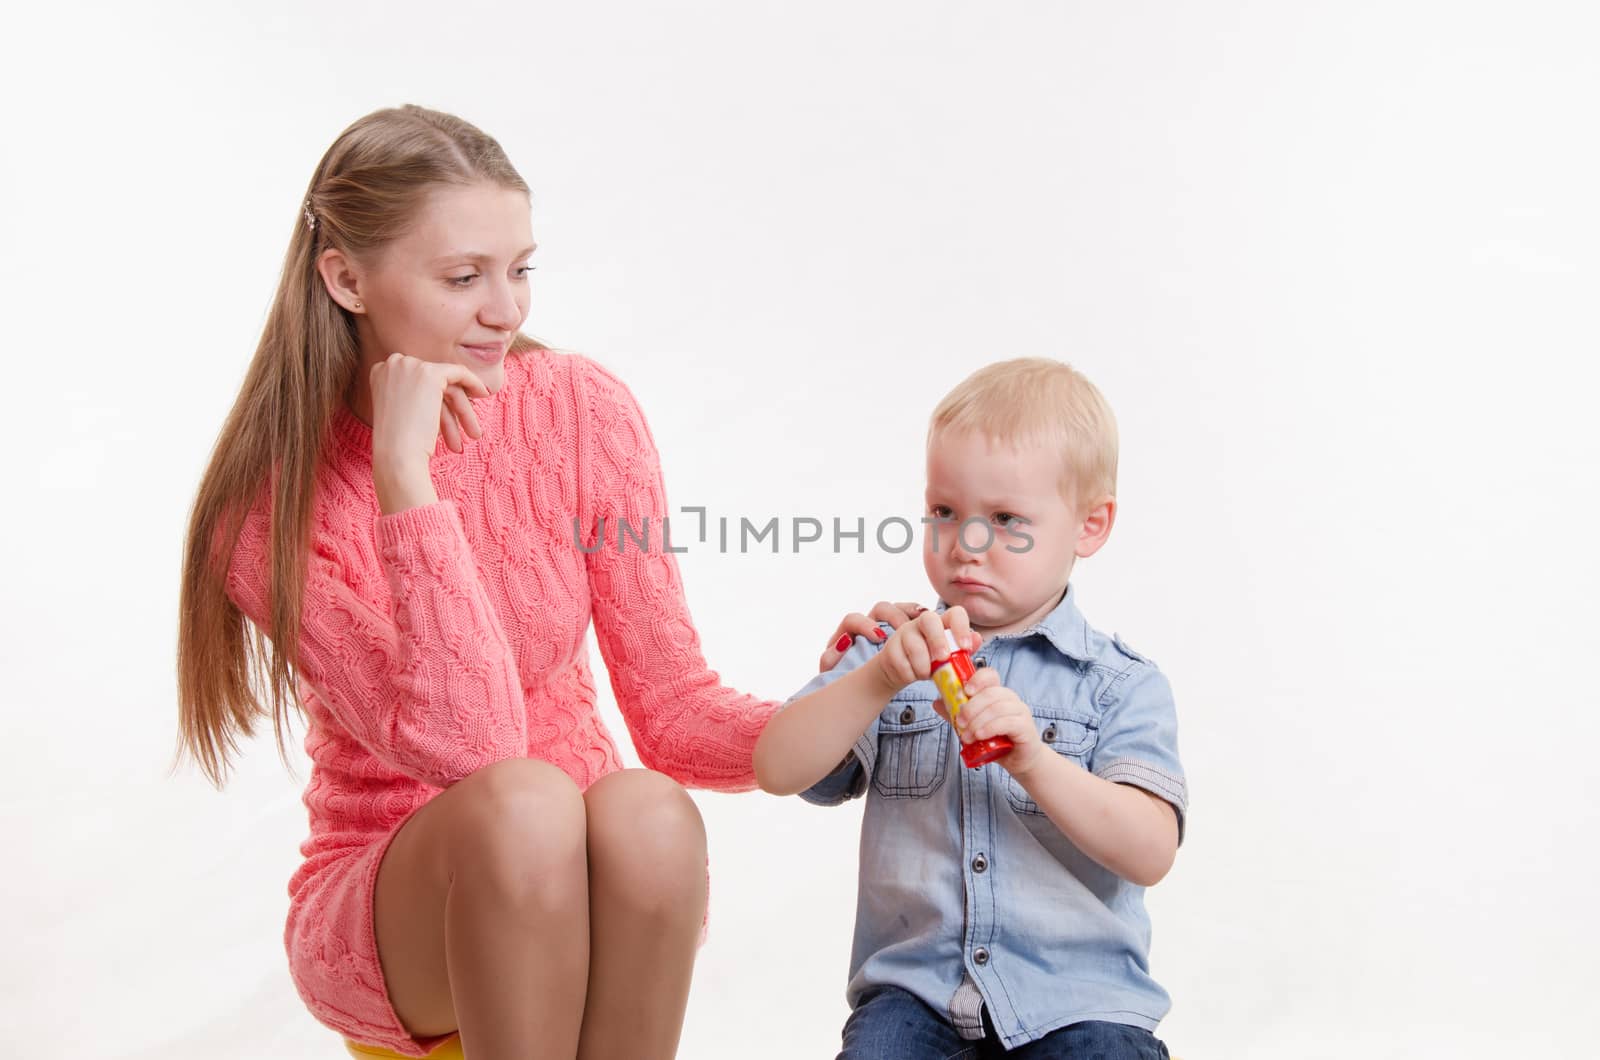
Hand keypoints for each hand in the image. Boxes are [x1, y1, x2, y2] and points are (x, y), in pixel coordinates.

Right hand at [369, 353, 489, 511]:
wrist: (396, 454)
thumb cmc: (398, 444)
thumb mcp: (402, 412)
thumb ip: (415, 395)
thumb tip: (443, 389)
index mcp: (380, 372)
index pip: (416, 382)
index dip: (436, 398)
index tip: (450, 415)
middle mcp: (392, 363)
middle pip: (432, 382)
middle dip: (451, 407)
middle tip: (468, 431)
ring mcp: (410, 366)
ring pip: (447, 383)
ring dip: (462, 409)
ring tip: (474, 435)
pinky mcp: (429, 373)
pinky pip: (459, 372)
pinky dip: (473, 383)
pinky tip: (483, 394)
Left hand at [818, 600, 926, 670]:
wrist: (861, 689)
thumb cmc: (845, 677)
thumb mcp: (833, 671)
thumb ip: (831, 659)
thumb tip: (841, 644)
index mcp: (850, 633)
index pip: (854, 620)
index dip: (865, 625)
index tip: (878, 637)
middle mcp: (871, 626)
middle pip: (882, 609)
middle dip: (893, 616)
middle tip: (903, 628)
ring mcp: (891, 627)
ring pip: (901, 610)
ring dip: (911, 614)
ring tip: (922, 623)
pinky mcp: (908, 633)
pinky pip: (917, 618)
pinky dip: (925, 619)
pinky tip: (935, 625)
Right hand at [869, 606, 979, 692]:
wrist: (905, 672)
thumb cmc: (932, 662)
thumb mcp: (951, 659)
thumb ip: (964, 650)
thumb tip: (976, 638)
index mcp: (943, 623)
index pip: (955, 613)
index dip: (961, 627)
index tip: (965, 647)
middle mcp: (923, 622)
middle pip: (929, 619)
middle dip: (938, 641)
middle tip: (943, 659)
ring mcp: (905, 632)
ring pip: (915, 645)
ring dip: (923, 666)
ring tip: (926, 674)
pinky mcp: (891, 647)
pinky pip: (902, 662)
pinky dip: (910, 674)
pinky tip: (913, 674)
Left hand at [936, 666, 1044, 774]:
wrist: (1018, 760)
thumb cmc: (996, 740)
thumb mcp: (971, 726)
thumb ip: (955, 714)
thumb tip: (936, 702)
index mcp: (997, 694)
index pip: (990, 676)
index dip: (977, 679)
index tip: (964, 691)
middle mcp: (1010, 699)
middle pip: (991, 693)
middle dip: (971, 707)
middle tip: (959, 722)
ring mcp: (1020, 711)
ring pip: (998, 707)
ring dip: (978, 721)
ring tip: (967, 735)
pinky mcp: (1025, 727)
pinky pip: (1008, 722)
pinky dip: (990, 728)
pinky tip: (980, 735)